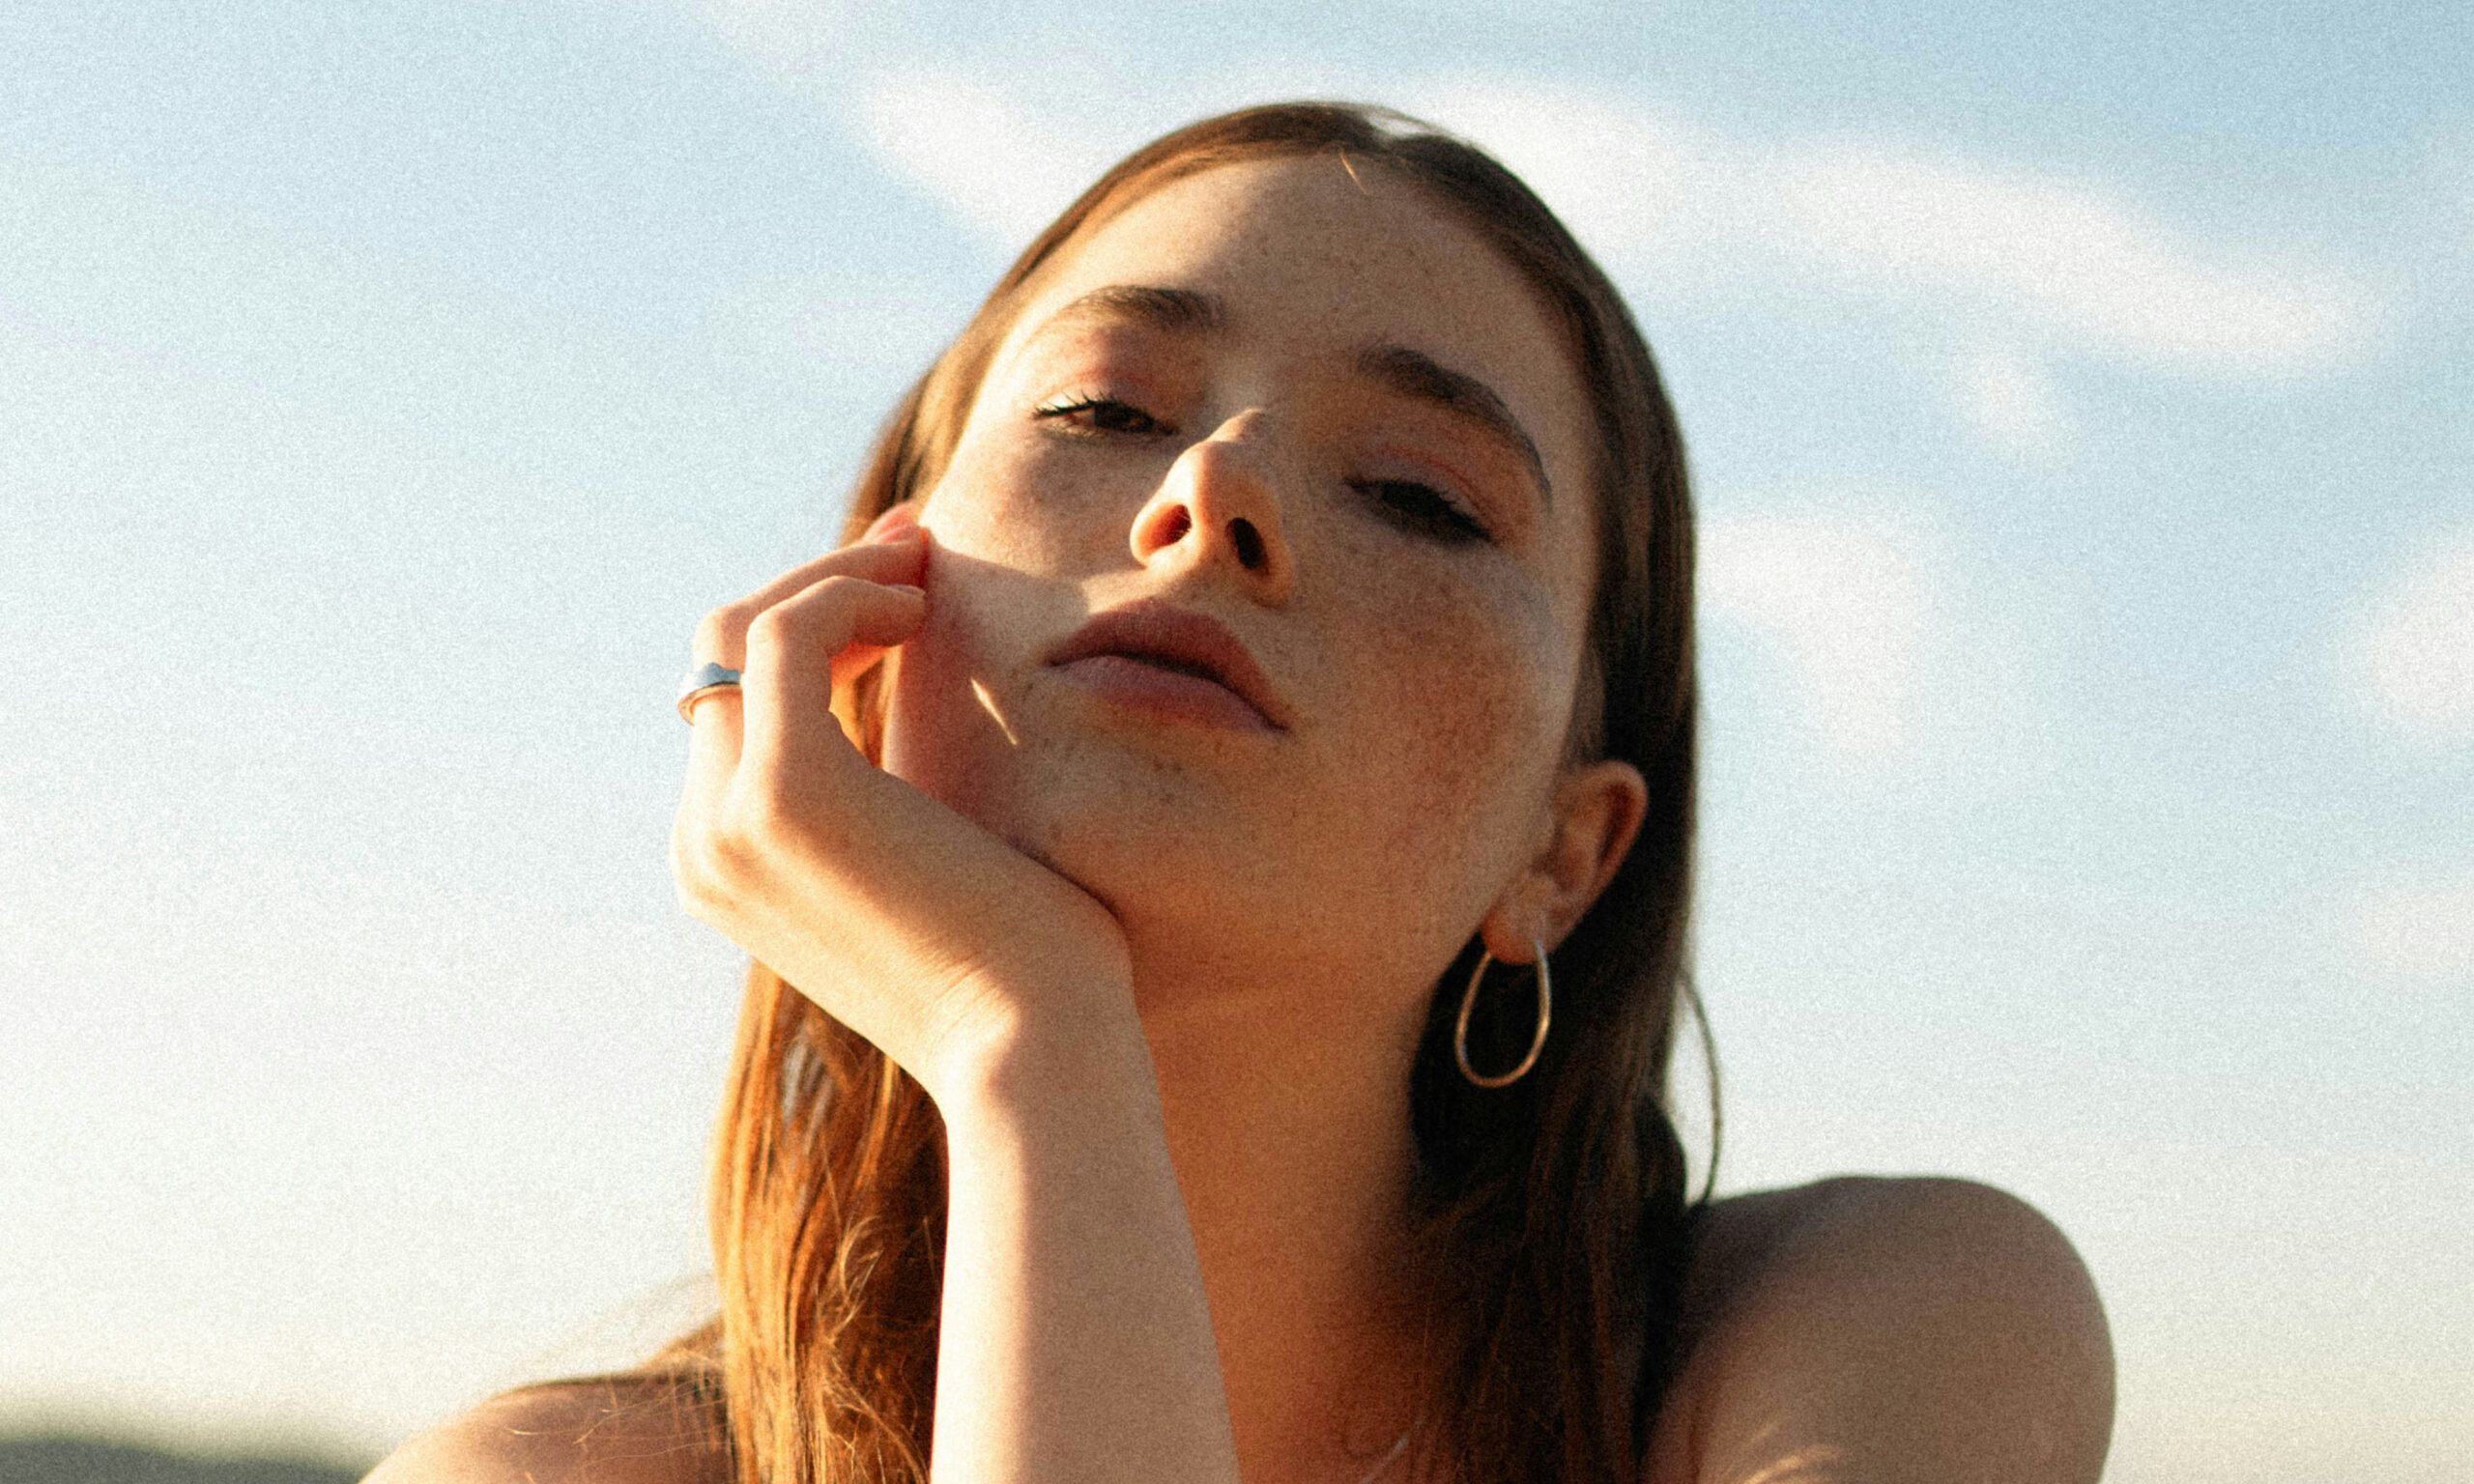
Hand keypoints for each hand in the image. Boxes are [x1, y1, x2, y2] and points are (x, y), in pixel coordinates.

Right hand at [671, 507, 1138, 1106]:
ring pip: (744, 627)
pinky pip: (789, 632)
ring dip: (837, 576)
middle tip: (920, 547)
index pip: (736, 698)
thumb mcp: (934, 846)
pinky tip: (923, 610)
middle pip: (726, 650)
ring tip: (928, 571)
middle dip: (821, 580)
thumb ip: (891, 774)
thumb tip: (903, 660)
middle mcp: (704, 844)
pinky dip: (852, 593)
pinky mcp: (783, 792)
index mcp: (728, 861)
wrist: (1036, 1046)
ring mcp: (730, 821)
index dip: (815, 619)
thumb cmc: (1020, 960)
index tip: (907, 578)